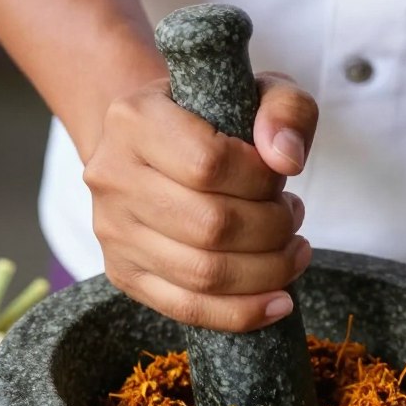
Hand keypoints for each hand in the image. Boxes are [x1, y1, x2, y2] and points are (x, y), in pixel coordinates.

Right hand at [83, 73, 318, 330]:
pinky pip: (187, 309)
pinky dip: (241, 313)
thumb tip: (287, 158)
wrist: (150, 145)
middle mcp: (112, 177)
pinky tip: (278, 302)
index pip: (208, 164)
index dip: (261, 181)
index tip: (280, 178)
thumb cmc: (209, 119)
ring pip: (202, 274)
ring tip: (290, 250)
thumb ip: (286, 110)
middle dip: (272, 230)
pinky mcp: (123, 274)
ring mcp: (113, 232)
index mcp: (134, 120)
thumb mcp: (257, 92)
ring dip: (266, 271)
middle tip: (293, 218)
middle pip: (210, 227)